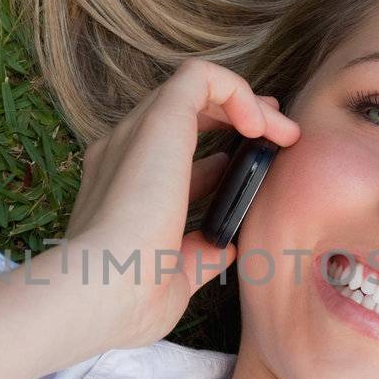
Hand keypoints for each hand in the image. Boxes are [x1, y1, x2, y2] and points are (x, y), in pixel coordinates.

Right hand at [55, 56, 300, 351]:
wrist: (98, 293)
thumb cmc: (125, 300)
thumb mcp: (173, 279)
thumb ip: (197, 258)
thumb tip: (222, 248)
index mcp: (122, 187)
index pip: (173, 154)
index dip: (219, 152)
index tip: (253, 164)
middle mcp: (124, 153)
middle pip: (186, 112)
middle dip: (238, 114)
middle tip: (277, 133)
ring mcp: (137, 134)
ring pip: (195, 87)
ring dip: (247, 102)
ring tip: (280, 131)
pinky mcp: (158, 122)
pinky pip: (201, 78)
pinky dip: (237, 90)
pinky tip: (260, 124)